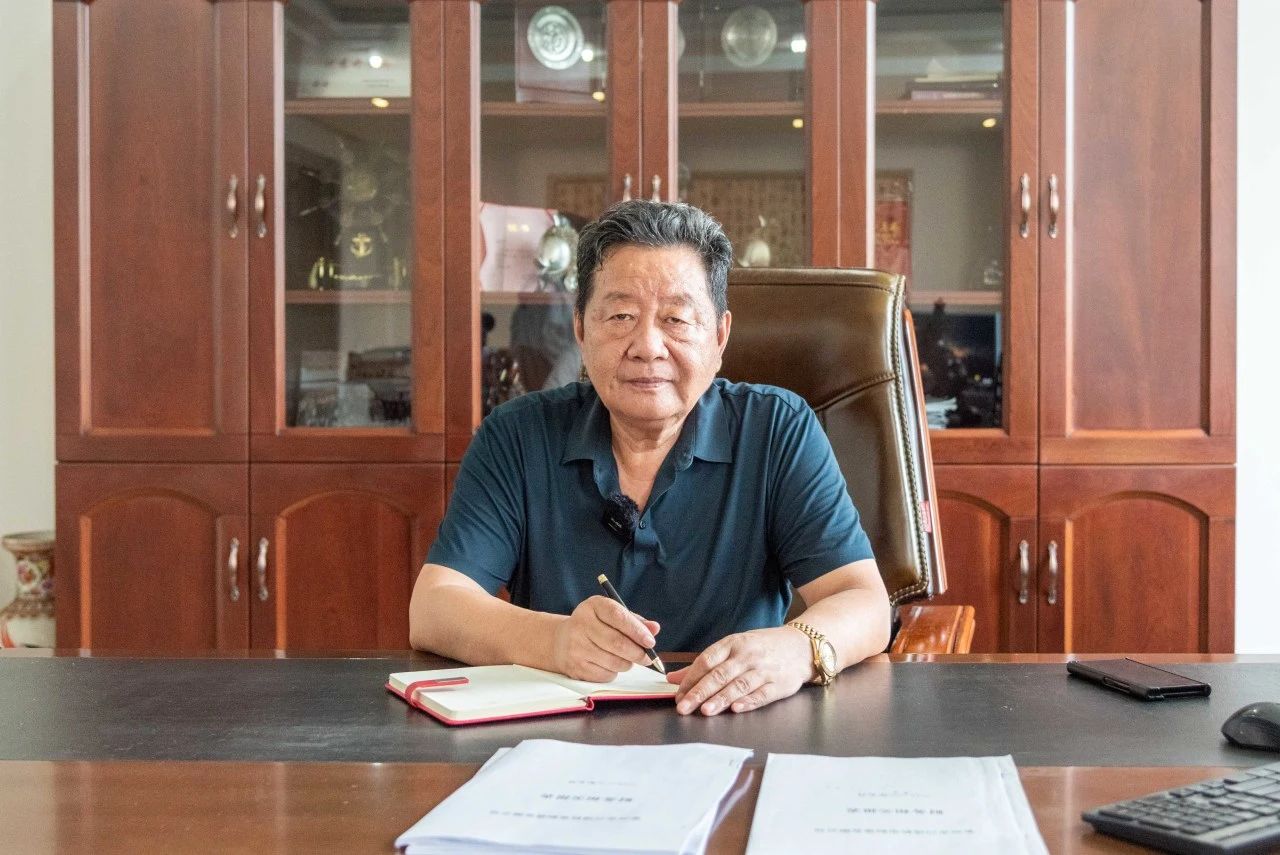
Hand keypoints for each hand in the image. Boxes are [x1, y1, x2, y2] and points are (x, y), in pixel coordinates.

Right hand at [551, 595, 659, 681]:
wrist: (560, 641)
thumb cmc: (594, 626)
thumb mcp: (611, 616)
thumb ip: (634, 621)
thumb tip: (654, 629)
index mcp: (593, 606)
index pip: (617, 616)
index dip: (637, 630)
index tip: (651, 641)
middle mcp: (581, 624)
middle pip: (617, 643)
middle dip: (638, 653)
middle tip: (648, 657)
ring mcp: (576, 647)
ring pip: (614, 661)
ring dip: (628, 663)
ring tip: (627, 659)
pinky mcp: (576, 667)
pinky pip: (606, 675)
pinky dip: (615, 672)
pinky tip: (610, 664)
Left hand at [667, 626, 812, 715]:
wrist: (802, 646)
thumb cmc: (762, 647)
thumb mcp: (734, 647)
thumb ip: (704, 664)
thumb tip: (673, 678)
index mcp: (733, 643)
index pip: (707, 660)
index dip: (691, 678)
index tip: (678, 694)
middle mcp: (747, 655)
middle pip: (720, 675)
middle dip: (700, 692)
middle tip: (684, 707)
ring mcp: (764, 670)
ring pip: (739, 686)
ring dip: (721, 699)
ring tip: (705, 711)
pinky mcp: (779, 684)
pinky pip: (762, 694)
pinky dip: (748, 702)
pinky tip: (736, 709)